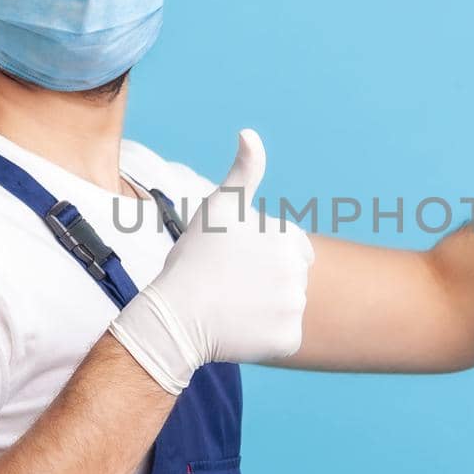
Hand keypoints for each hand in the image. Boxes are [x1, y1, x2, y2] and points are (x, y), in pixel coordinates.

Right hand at [109, 129, 314, 392]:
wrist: (174, 317)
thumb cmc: (193, 259)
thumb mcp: (218, 207)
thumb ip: (244, 171)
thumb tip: (249, 133)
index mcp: (289, 237)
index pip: (292, 248)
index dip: (260, 255)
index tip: (233, 261)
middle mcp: (300, 271)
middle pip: (290, 278)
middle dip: (265, 281)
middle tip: (229, 285)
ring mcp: (295, 307)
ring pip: (286, 307)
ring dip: (265, 309)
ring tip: (231, 306)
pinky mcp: (289, 340)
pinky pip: (283, 336)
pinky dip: (264, 337)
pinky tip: (237, 329)